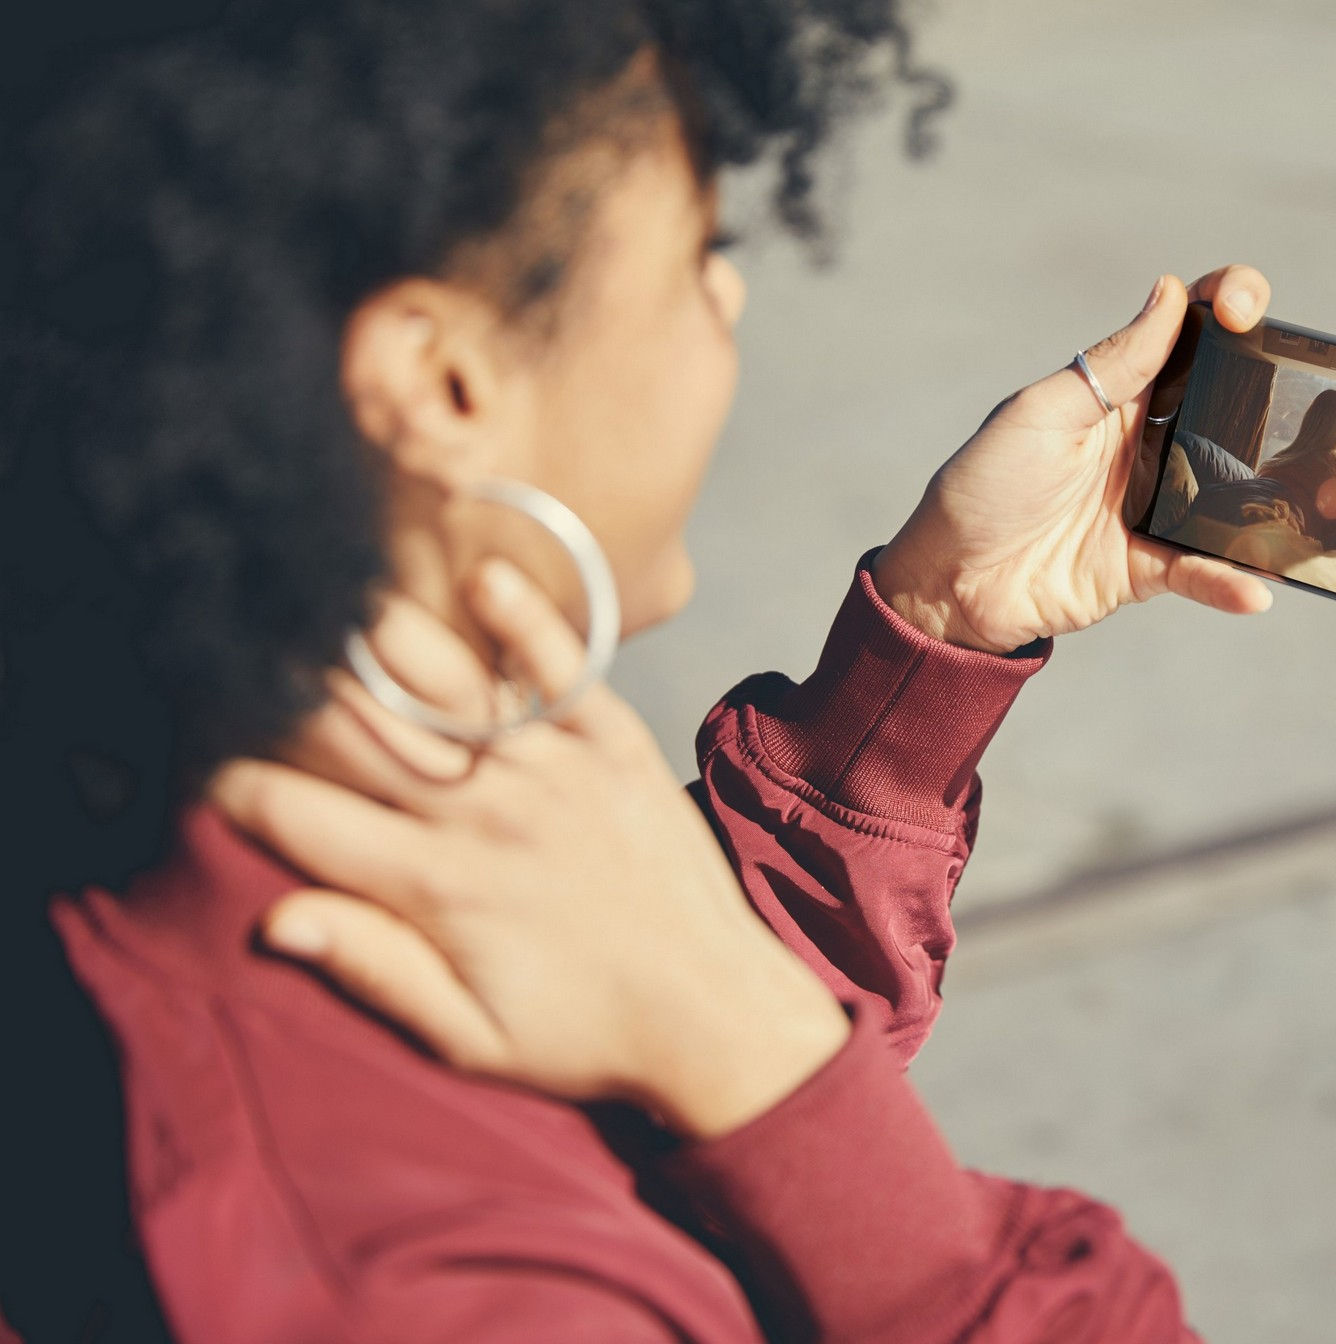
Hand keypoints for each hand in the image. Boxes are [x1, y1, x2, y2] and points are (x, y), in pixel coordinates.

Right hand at [208, 559, 848, 1139]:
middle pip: (353, 730)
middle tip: (251, 676)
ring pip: (443, 685)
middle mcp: (487, 811)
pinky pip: (562, 668)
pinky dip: (522, 621)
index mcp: (436, 885)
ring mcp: (556, 768)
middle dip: (284, 700)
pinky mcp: (617, 746)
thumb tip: (274, 918)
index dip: (233, 787)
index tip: (207, 771)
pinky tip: (480, 580)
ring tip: (326, 613)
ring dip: (375, 644)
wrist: (717, 1014)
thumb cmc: (588, 1035)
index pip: (296, 814)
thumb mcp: (468, 1038)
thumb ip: (372, 967)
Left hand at [872, 266, 1276, 653]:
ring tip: (1320, 492)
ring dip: (1273, 493)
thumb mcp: (1042, 413)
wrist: (949, 582)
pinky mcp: (1148, 566)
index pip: (1185, 334)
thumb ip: (1112, 365)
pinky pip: (1201, 569)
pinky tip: (1255, 588)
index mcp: (1118, 393)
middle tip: (1310, 388)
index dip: (1224, 305)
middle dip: (1274, 389)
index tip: (1242, 306)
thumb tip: (1171, 292)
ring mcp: (1154, 504)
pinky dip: (1227, 580)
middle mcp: (1147, 443)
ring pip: (1233, 490)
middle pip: (1228, 404)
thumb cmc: (982, 486)